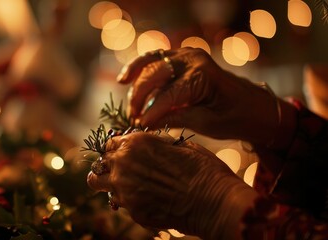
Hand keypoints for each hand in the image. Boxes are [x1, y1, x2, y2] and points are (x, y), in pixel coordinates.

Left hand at [87, 132, 257, 238]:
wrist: (214, 201)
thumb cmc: (202, 169)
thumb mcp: (179, 145)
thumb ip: (154, 143)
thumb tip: (146, 143)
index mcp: (135, 143)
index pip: (108, 144)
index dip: (114, 149)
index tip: (120, 154)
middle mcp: (123, 165)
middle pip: (99, 165)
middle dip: (107, 167)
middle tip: (119, 171)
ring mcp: (125, 190)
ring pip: (100, 185)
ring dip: (109, 184)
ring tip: (125, 186)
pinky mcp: (132, 211)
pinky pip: (120, 203)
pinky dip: (127, 201)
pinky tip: (144, 199)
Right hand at [118, 47, 278, 144]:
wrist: (256, 106)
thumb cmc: (236, 117)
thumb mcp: (207, 124)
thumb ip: (176, 119)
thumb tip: (146, 123)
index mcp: (202, 75)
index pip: (167, 95)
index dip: (150, 112)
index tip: (139, 127)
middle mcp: (193, 59)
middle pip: (154, 75)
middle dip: (140, 97)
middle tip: (133, 118)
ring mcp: (187, 55)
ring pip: (151, 63)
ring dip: (136, 80)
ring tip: (126, 97)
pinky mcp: (183, 57)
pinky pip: (156, 58)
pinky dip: (140, 67)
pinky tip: (126, 78)